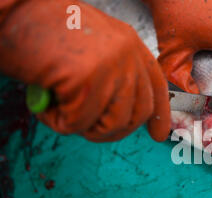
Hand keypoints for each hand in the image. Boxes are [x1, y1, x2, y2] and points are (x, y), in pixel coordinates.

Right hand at [0, 0, 170, 141]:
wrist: (11, 10)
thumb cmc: (41, 30)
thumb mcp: (91, 50)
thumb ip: (112, 75)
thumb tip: (119, 111)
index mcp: (129, 43)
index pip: (156, 86)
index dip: (159, 114)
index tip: (158, 134)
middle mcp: (127, 54)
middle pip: (138, 112)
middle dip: (113, 131)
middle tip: (88, 128)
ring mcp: (111, 65)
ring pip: (113, 123)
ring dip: (85, 128)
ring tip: (62, 112)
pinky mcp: (89, 79)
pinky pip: (80, 122)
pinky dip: (59, 122)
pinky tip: (46, 104)